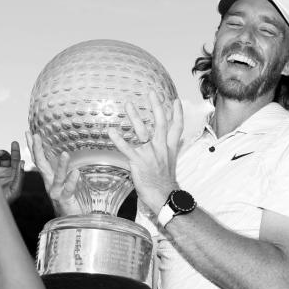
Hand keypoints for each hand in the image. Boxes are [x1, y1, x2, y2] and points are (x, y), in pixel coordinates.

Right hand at [0, 142, 23, 202]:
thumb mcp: (15, 190)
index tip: (14, 143)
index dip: (16, 151)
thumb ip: (19, 176)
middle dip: (4, 153)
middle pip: (6, 158)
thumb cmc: (4, 201)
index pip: (16, 160)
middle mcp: (5, 172)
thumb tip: (22, 162)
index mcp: (14, 175)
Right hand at [25, 130, 81, 215]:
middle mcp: (50, 184)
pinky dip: (72, 181)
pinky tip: (76, 172)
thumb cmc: (68, 199)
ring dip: (61, 166)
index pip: (39, 160)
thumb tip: (61, 153)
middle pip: (41, 166)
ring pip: (57, 178)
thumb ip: (60, 170)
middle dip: (37, 150)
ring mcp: (57, 192)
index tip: (29, 133)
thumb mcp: (63, 182)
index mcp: (49, 178)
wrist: (71, 220)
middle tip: (35, 136)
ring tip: (65, 154)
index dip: (33, 147)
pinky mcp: (66, 200)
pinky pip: (69, 190)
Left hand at [107, 91, 183, 214]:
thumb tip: (174, 143)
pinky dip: (118, 139)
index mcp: (169, 148)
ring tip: (128, 104)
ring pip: (143, 131)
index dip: (177, 113)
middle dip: (156, 106)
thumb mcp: (170, 164)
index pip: (177, 127)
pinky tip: (111, 131)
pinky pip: (127, 148)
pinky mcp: (138, 162)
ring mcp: (150, 154)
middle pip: (160, 122)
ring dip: (135, 117)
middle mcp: (161, 148)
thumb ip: (169, 150)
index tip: (175, 100)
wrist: (164, 197)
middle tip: (151, 92)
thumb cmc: (165, 183)